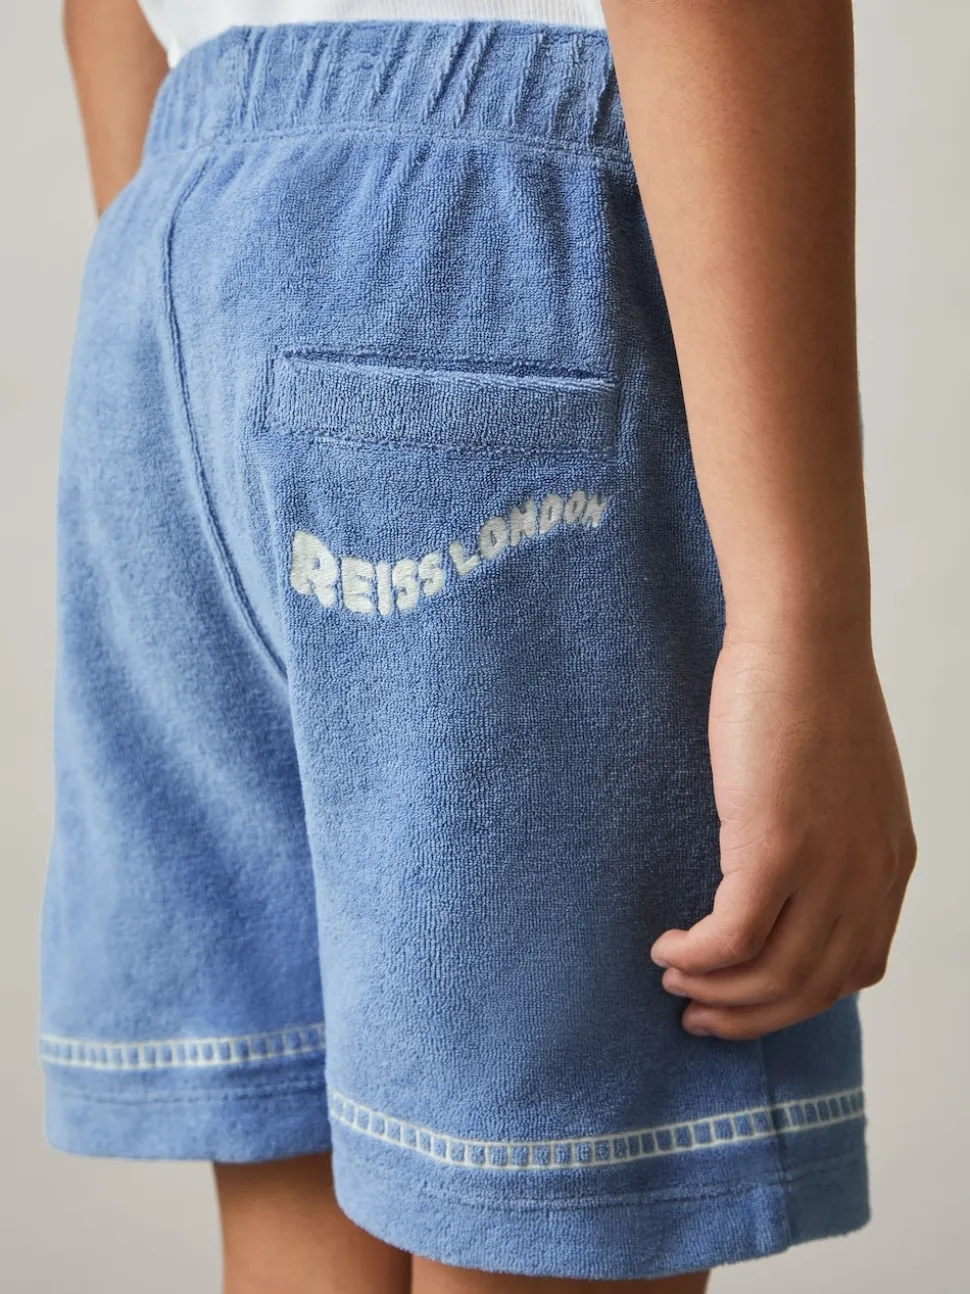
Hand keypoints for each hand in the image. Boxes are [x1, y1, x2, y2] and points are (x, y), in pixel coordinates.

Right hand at [652, 631, 916, 1039]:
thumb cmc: (812, 693)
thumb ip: (835, 838)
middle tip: (701, 1018)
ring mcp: (825, 868)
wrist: (802, 639)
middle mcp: (868, 878)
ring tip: (675, 982)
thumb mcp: (846, 783)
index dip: (795, 999)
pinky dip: (695, 958)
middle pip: (812, 988)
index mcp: (888, 864)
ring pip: (772, 976)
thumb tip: (789, 879)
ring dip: (717, 995)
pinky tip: (667, 949)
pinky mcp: (773, 849)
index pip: (854, 969)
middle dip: (752, 1017)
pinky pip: (731, 939)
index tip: (748, 999)